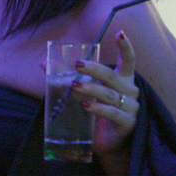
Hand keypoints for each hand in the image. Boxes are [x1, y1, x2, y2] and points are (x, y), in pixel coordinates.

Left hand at [72, 31, 139, 155]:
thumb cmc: (98, 112)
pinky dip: (98, 109)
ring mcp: (131, 107)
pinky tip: (85, 105)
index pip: (128, 61)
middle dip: (94, 69)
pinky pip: (112, 113)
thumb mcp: (85, 92)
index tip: (119, 33)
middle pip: (111, 76)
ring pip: (109, 94)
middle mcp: (130, 91)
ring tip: (74, 86)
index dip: (125, 47)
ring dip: (90, 89)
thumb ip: (68, 77)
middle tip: (77, 64)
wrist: (109, 143)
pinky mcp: (127, 123)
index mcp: (123, 80)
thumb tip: (44, 63)